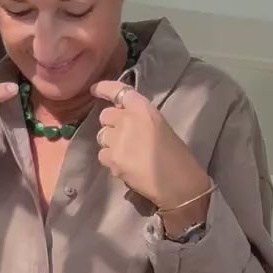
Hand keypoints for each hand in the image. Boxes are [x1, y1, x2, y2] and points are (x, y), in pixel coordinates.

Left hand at [93, 81, 212, 219]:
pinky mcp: (112, 159)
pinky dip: (110, 159)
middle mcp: (127, 120)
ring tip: (125, 153)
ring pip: (101, 136)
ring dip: (110, 142)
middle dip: (111, 124)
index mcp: (143, 109)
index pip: (118, 91)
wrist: (178, 183)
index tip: (94, 90)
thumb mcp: (161, 126)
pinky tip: (124, 165)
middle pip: (105, 116)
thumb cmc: (177, 156)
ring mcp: (117, 140)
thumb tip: (123, 119)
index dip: (104, 88)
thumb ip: (140, 119)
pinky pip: (102, 154)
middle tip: (122, 135)